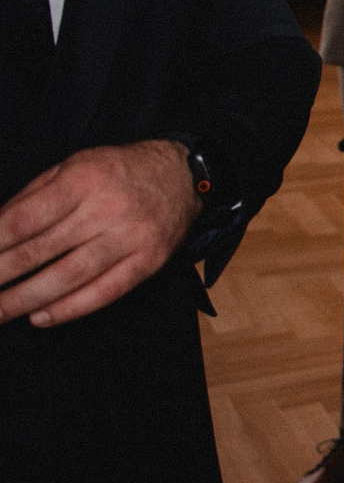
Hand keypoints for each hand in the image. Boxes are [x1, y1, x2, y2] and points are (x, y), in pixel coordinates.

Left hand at [0, 142, 199, 327]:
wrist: (185, 176)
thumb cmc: (121, 170)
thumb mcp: (74, 165)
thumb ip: (34, 196)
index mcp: (84, 179)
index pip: (25, 219)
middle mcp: (108, 209)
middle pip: (41, 251)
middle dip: (0, 274)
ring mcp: (130, 237)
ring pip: (69, 277)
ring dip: (26, 299)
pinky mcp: (148, 261)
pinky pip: (104, 292)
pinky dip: (70, 309)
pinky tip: (41, 317)